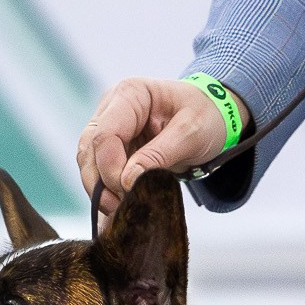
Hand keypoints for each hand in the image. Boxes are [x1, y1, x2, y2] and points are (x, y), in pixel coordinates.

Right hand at [76, 77, 247, 219]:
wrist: (215, 116)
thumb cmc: (207, 115)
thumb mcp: (191, 134)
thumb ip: (158, 155)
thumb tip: (127, 180)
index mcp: (131, 94)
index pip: (105, 134)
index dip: (111, 167)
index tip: (128, 192)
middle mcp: (113, 107)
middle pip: (89, 148)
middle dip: (100, 182)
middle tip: (119, 208)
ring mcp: (110, 125)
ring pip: (89, 161)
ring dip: (99, 188)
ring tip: (118, 210)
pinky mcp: (114, 145)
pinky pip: (99, 169)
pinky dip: (105, 189)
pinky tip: (115, 208)